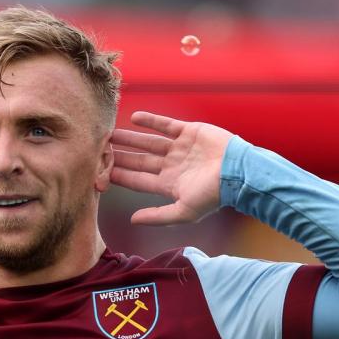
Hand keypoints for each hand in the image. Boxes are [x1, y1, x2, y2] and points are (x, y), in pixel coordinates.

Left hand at [110, 111, 232, 224]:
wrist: (238, 172)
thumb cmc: (213, 196)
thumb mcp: (183, 211)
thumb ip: (157, 216)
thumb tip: (132, 221)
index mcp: (170, 184)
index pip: (139, 181)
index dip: (120, 176)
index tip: (101, 172)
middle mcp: (172, 166)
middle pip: (140, 161)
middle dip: (121, 157)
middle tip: (99, 150)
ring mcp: (180, 148)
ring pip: (148, 142)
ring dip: (130, 138)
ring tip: (110, 134)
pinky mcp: (189, 132)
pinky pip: (166, 125)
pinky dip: (151, 121)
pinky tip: (134, 117)